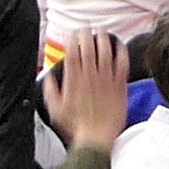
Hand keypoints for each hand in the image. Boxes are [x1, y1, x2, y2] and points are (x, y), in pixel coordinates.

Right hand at [46, 30, 132, 155]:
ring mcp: (105, 79)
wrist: (96, 138)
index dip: (72, 40)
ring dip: (103, 39)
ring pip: (105, 51)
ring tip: (101, 32)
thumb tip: (47, 78)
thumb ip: (50, 91)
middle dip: (86, 34)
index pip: (72, 52)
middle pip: (88, 47)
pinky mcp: (118, 85)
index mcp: (73, 80)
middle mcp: (89, 76)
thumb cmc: (77, 127)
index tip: (72, 35)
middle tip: (86, 29)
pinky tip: (119, 46)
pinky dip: (120, 52)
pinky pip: (121, 63)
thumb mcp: (55, 110)